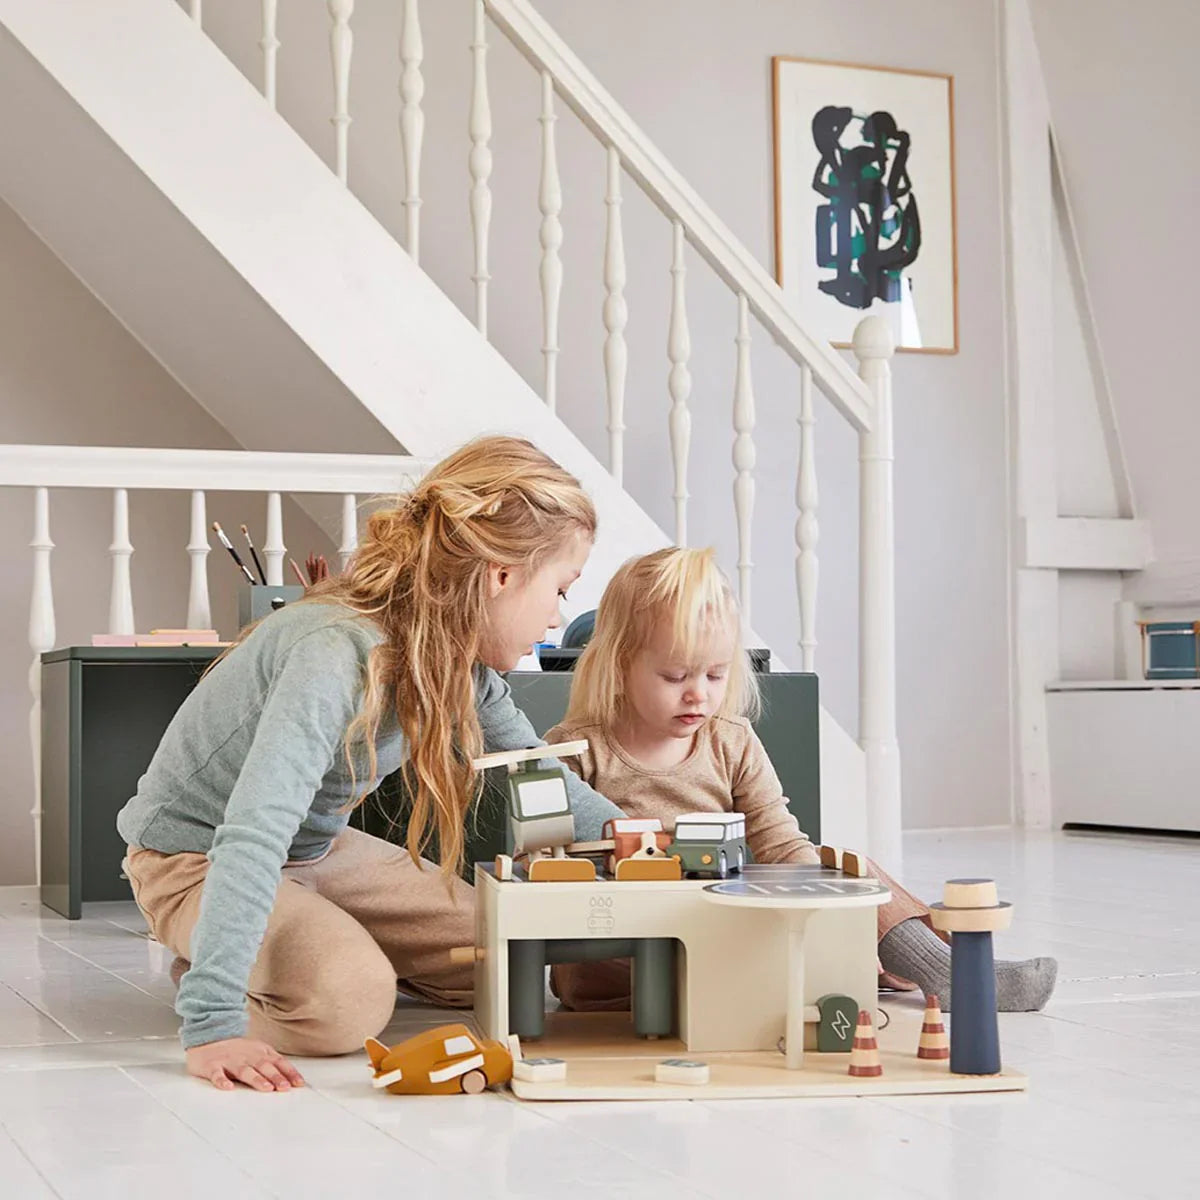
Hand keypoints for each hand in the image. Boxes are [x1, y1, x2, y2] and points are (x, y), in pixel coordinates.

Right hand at [185, 1037, 305, 1092]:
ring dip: (256, 1079)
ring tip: (266, 1088)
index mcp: (260, 1052)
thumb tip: (291, 1079)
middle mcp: (247, 1056)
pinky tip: (227, 1087)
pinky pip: (217, 1074)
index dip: (289, 1072)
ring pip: (244, 1070)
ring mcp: (230, 1060)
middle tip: (285, 1087)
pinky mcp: (212, 1066)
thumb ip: (273, 1064)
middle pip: (264, 1066)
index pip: (278, 1062)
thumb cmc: (237, 1050)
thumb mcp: (258, 1052)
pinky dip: (222, 1081)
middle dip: (276, 1076)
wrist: (208, 1037)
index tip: (299, 1083)